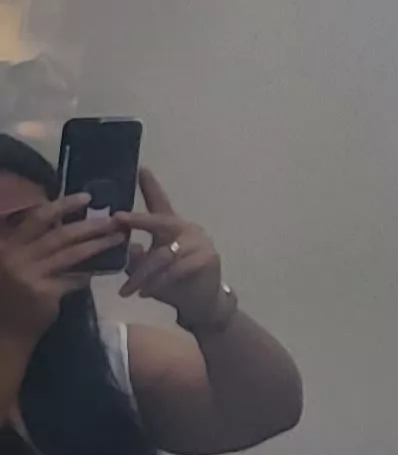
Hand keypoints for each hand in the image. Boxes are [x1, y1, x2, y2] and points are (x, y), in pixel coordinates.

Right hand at [1, 193, 121, 346]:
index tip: (87, 196)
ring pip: (72, 254)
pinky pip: (74, 277)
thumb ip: (34, 244)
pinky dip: (89, 272)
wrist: (7, 331)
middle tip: (114, 218)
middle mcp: (14, 257)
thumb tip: (64, 220)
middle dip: (90, 224)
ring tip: (119, 237)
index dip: (62, 205)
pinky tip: (105, 267)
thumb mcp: (16, 263)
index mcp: (8, 246)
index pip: (37, 218)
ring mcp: (28, 275)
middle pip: (59, 234)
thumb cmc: (13, 294)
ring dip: (98, 244)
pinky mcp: (43, 292)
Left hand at [119, 168, 227, 328]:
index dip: (150, 186)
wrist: (200, 302)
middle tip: (117, 219)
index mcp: (171, 228)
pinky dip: (158, 282)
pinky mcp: (206, 258)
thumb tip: (118, 242)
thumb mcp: (147, 269)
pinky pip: (175, 269)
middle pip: (160, 220)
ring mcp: (198, 242)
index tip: (141, 168)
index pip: (160, 203)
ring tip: (126, 291)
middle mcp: (186, 229)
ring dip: (141, 275)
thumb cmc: (172, 282)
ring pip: (162, 255)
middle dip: (138, 220)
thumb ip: (134, 256)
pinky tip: (147, 293)